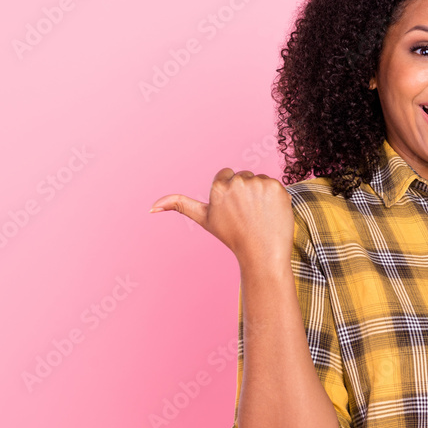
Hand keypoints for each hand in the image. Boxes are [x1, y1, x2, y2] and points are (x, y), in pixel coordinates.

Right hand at [149, 168, 294, 267]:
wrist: (262, 252)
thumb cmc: (232, 236)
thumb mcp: (205, 219)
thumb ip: (180, 205)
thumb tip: (151, 207)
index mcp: (219, 187)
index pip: (226, 175)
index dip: (231, 192)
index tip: (233, 208)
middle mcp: (238, 182)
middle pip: (244, 176)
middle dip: (246, 192)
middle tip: (247, 214)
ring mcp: (259, 184)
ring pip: (259, 180)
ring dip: (260, 193)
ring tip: (259, 214)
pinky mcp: (276, 187)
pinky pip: (275, 184)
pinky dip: (275, 196)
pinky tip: (271, 212)